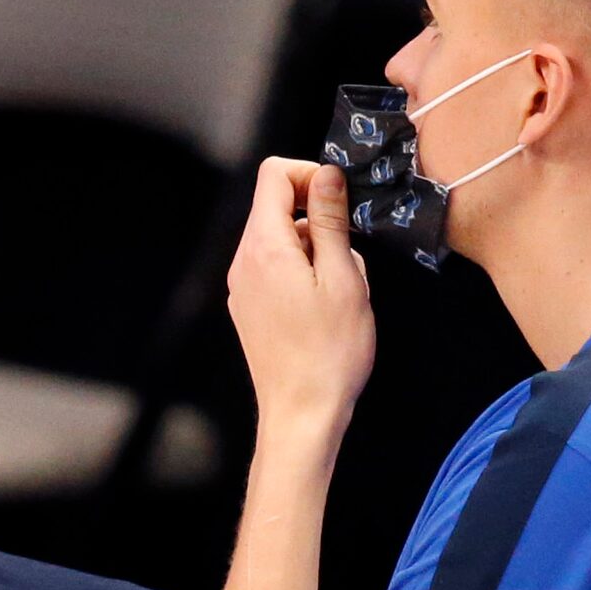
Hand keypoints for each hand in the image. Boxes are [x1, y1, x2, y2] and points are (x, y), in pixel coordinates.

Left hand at [226, 159, 374, 452]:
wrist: (302, 415)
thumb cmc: (329, 353)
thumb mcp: (343, 277)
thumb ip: (331, 219)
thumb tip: (327, 174)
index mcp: (264, 246)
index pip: (274, 174)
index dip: (311, 175)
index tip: (341, 201)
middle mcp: (244, 262)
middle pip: (276, 206)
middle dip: (318, 217)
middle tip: (348, 256)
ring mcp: (242, 287)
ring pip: (280, 240)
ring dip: (315, 249)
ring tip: (339, 291)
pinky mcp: (249, 308)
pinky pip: (275, 269)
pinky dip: (302, 273)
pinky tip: (323, 309)